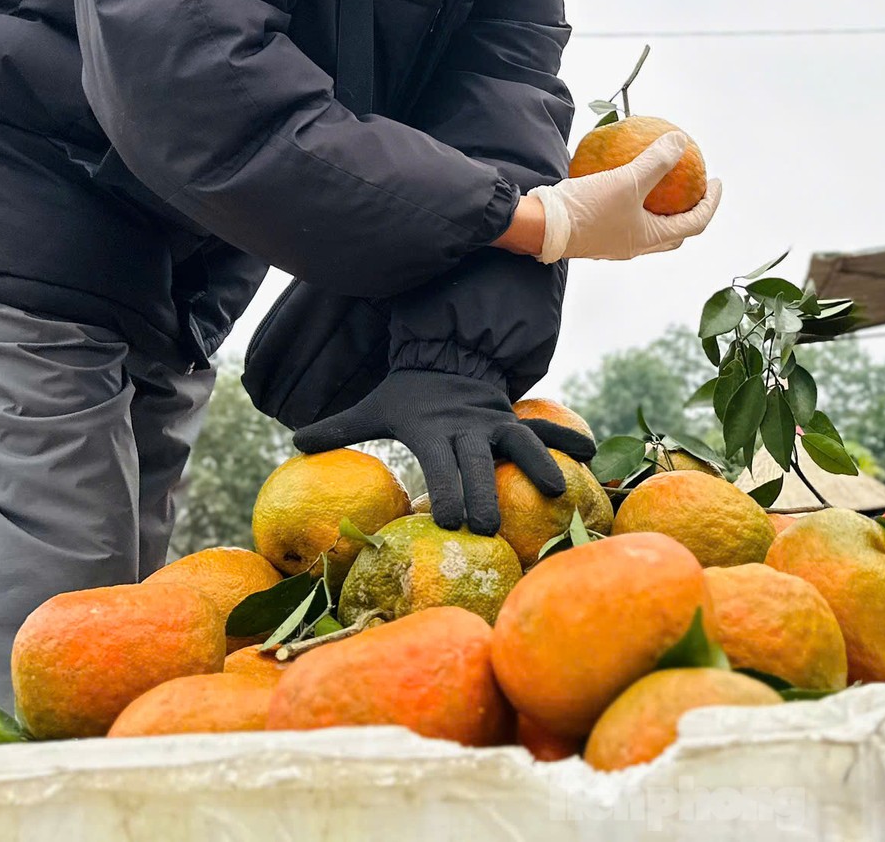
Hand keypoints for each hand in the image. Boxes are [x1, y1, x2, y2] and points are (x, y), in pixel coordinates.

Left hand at [291, 369, 596, 536]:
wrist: (444, 355)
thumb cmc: (406, 394)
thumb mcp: (373, 407)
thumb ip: (338, 427)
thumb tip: (294, 443)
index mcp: (433, 429)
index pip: (441, 463)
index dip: (448, 489)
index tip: (453, 520)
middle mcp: (468, 426)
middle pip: (479, 462)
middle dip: (484, 493)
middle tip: (488, 528)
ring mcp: (495, 420)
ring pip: (520, 441)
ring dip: (538, 465)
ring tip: (557, 490)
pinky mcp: (513, 416)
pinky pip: (544, 428)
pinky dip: (567, 439)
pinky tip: (590, 456)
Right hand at [525, 132, 722, 263]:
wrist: (541, 226)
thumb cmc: (587, 207)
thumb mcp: (627, 179)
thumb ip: (656, 160)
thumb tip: (681, 141)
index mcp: (650, 238)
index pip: (695, 223)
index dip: (711, 202)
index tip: (715, 181)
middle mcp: (635, 246)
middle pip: (675, 232)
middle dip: (690, 211)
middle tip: (695, 187)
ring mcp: (615, 243)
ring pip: (650, 228)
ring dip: (662, 209)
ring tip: (663, 184)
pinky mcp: (597, 235)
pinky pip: (627, 219)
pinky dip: (636, 203)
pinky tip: (627, 181)